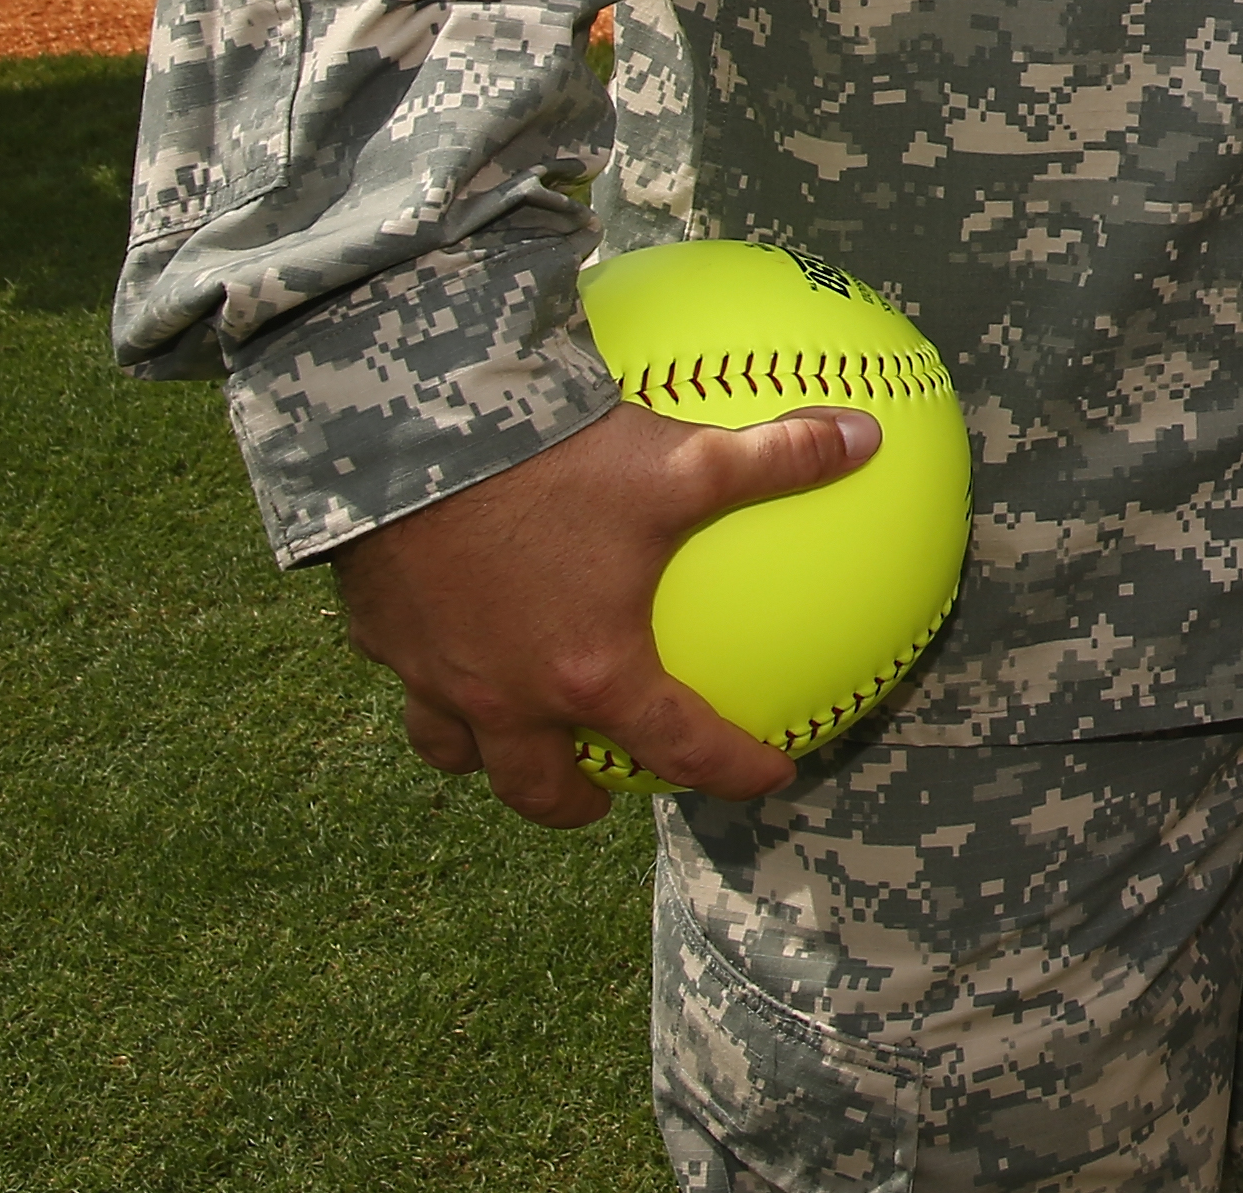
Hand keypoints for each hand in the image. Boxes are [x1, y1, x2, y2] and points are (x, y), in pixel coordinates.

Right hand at [328, 397, 885, 828]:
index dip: (731, 772)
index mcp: (592, 673)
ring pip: (453, 749)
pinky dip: (433, 670)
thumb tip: (863, 438)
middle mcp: (508, 696)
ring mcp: (435, 673)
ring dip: (486, 756)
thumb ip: (778, 457)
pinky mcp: (379, 634)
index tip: (766, 781)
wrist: (414, 441)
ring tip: (509, 739)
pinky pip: (406, 674)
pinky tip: (447, 632)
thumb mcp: (683, 458)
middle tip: (600, 797)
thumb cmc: (555, 461)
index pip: (678, 747)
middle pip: (537, 787)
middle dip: (572, 804)